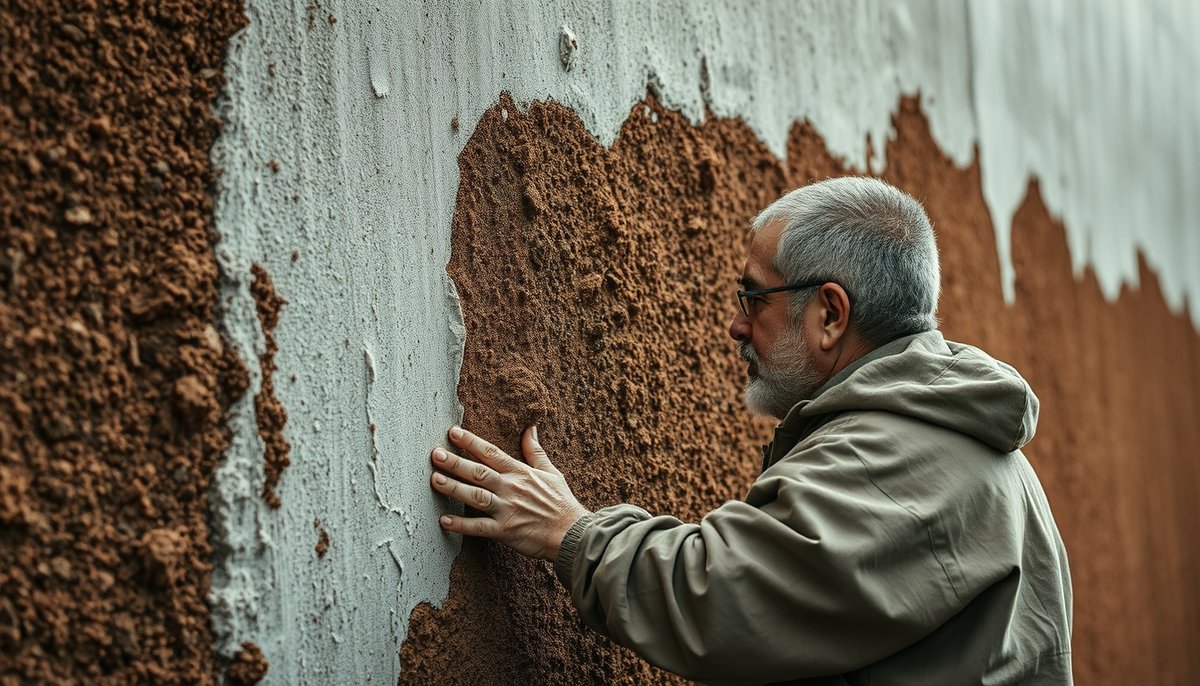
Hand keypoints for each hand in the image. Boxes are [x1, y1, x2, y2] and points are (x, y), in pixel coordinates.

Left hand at [430, 425, 590, 561]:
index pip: (491, 453)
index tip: (453, 432)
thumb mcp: (551, 471)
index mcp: (520, 473)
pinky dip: (461, 525)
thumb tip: (530, 427)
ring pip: (476, 496)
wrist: (572, 534)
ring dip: (454, 488)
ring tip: (435, 480)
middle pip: (478, 472)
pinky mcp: (505, 531)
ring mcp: (507, 510)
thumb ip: (535, 451)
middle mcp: (511, 488)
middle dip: (455, 462)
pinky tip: (444, 520)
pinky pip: (479, 528)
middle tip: (435, 454)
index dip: (471, 442)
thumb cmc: (561, 503)